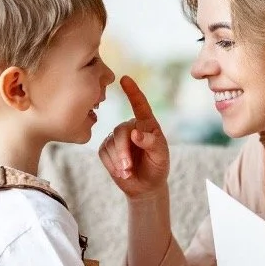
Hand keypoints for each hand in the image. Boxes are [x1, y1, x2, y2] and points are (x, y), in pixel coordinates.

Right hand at [98, 75, 169, 198]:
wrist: (146, 186)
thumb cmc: (157, 166)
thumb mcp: (160, 156)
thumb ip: (151, 143)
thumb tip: (135, 133)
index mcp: (147, 124)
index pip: (140, 105)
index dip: (132, 92)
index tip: (125, 79)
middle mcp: (130, 127)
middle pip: (120, 132)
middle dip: (123, 151)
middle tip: (128, 168)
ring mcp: (116, 137)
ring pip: (111, 143)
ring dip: (118, 160)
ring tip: (128, 172)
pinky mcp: (107, 149)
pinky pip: (104, 153)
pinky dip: (112, 164)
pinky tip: (121, 173)